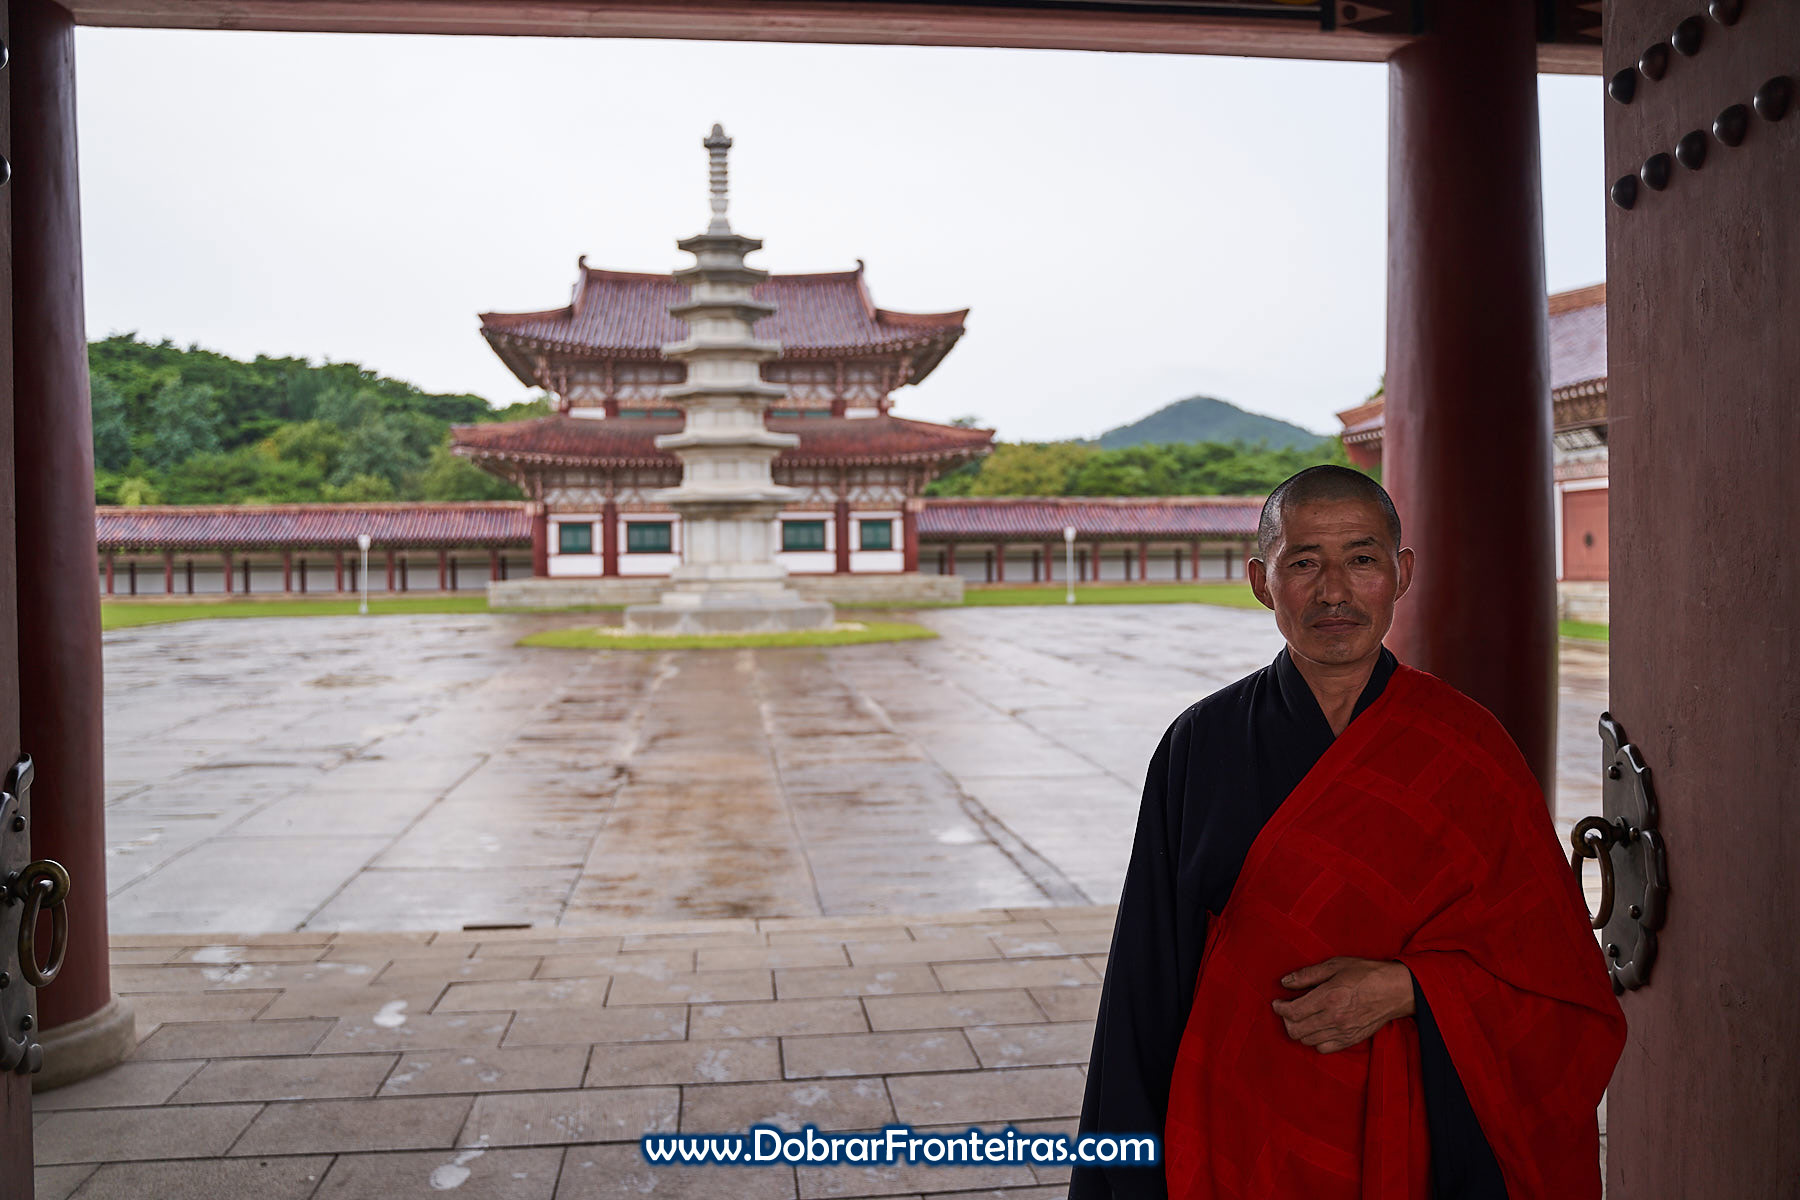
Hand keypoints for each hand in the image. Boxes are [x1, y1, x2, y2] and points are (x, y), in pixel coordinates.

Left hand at [1270, 957, 1415, 1053]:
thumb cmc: (1366, 974)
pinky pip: (1323, 1048)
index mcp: (1328, 998)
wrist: (1396, 991)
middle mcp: (1334, 1018)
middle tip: (1287, 1009)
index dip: (1279, 1008)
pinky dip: (1315, 1040)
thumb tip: (1285, 982)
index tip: (1277, 1002)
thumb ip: (1308, 975)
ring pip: (1307, 1041)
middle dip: (1286, 1020)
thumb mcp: (1335, 965)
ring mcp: (1343, 1032)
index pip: (1293, 1013)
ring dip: (1299, 1030)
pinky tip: (1317, 1027)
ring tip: (1301, 1017)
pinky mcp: (1351, 1040)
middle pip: (1296, 1030)